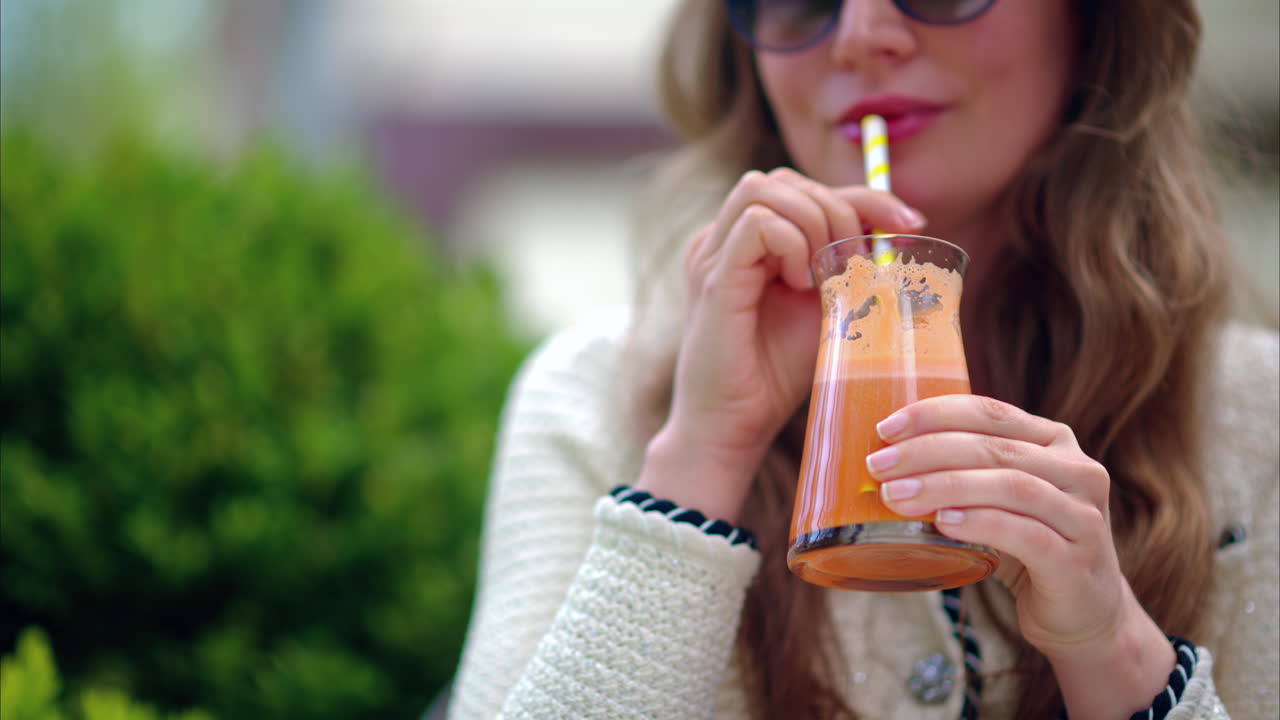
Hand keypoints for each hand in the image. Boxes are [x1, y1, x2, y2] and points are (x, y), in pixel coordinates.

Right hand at [637, 168, 924, 522]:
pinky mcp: (712, 277)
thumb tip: (902, 229)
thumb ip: (850, 265)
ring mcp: (711, 253)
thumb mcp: (829, 306)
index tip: (910, 226)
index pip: (809, 188)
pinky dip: (793, 244)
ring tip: (824, 276)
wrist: (735, 426)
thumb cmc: (778, 374)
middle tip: (859, 265)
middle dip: (840, 209)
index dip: (866, 197)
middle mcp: (721, 238)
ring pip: (767, 188)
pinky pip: (757, 223)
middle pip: (788, 179)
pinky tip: (801, 285)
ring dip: (814, 223)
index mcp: (747, 242)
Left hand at [869, 394, 1174, 717]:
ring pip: (1010, 486)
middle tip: (878, 465)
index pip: (990, 412)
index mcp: (1055, 441)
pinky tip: (943, 524)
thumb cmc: (1025, 546)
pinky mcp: (1078, 561)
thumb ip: (963, 470)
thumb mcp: (998, 498)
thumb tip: (883, 458)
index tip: (885, 427)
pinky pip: (1025, 534)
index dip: (935, 414)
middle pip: (994, 448)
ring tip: (896, 496)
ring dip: (945, 487)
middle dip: (928, 451)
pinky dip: (980, 524)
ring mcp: (1084, 515)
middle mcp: (1078, 470)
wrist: (1083, 612)